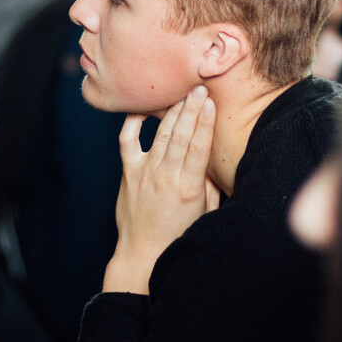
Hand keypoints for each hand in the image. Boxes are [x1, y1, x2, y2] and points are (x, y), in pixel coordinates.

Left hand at [104, 86, 217, 294]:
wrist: (142, 255)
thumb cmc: (178, 236)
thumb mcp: (204, 214)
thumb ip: (209, 185)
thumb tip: (213, 160)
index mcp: (188, 188)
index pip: (198, 148)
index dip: (205, 123)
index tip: (210, 102)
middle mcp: (164, 177)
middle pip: (180, 135)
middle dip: (190, 108)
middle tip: (198, 86)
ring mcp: (143, 173)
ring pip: (160, 134)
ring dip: (172, 111)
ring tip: (182, 93)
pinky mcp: (128, 173)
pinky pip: (128, 141)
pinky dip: (134, 122)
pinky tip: (144, 107)